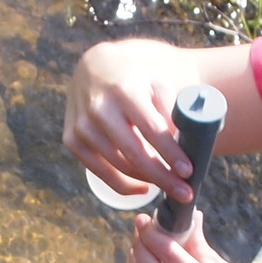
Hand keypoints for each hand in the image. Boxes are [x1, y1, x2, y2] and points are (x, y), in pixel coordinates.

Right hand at [67, 39, 196, 201]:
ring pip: (119, 166)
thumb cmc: (136, 79)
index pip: (152, 129)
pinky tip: (144, 188)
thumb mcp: (158, 83)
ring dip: (148, 180)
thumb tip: (185, 144)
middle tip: (185, 193)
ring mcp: (82, 125)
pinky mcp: (72, 139)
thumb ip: (172, 111)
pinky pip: (100, 172)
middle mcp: (99, 108)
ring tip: (170, 185)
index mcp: (125, 90)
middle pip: (134, 153)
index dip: (171, 153)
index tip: (189, 172)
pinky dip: (124, 185)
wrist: (95, 69)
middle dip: (163, 177)